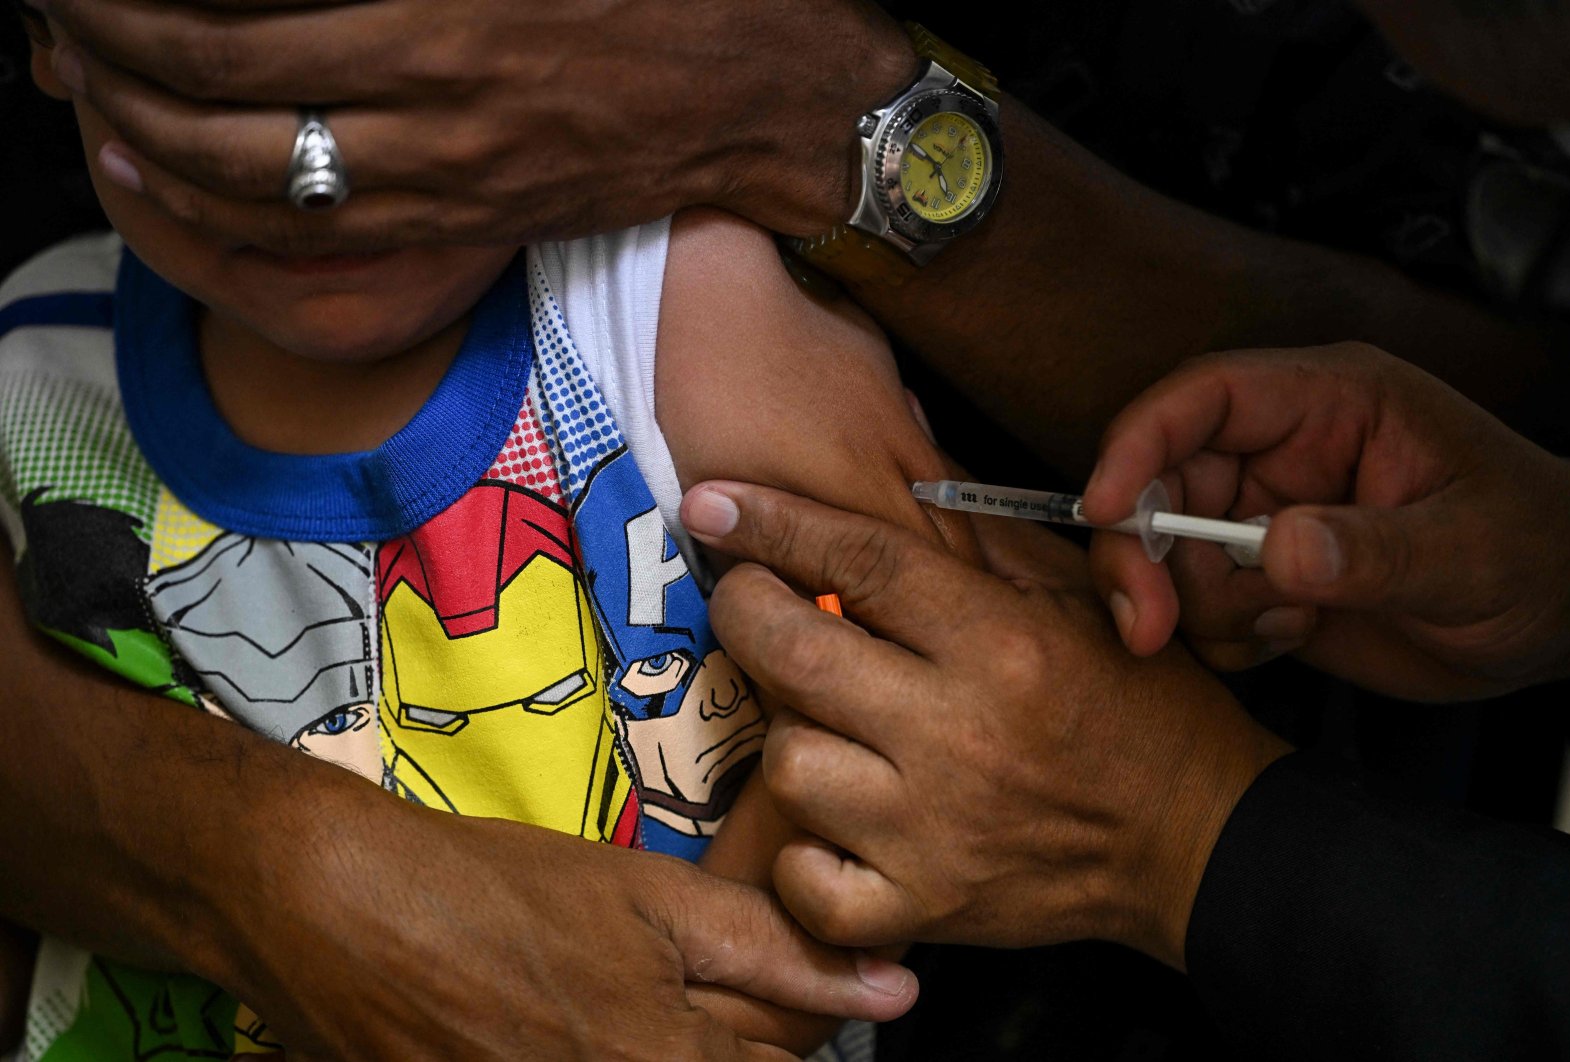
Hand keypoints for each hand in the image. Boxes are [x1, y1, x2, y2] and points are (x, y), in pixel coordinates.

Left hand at [34, 0, 914, 254]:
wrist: (773, 92)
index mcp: (445, 12)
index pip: (227, 26)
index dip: (125, 10)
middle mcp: (436, 108)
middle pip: (220, 110)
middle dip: (114, 70)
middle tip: (68, 29)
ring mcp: (455, 178)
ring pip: (261, 188)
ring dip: (156, 149)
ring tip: (97, 103)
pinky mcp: (476, 215)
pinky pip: (325, 235)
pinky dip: (230, 212)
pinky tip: (179, 175)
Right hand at [212, 782, 916, 1060]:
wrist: (340, 913)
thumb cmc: (497, 892)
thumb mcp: (648, 899)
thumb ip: (775, 951)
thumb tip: (898, 988)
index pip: (797, 1058)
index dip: (804, 1005)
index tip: (780, 972)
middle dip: (747, 1029)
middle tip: (683, 972)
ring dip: (686, 1038)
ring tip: (627, 991)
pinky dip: (625, 1045)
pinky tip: (583, 1011)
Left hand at [679, 480, 1287, 968]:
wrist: (1195, 839)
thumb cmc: (1137, 707)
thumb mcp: (1081, 601)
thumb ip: (982, 547)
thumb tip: (887, 490)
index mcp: (999, 644)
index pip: (861, 564)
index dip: (773, 524)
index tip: (712, 505)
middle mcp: (957, 734)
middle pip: (792, 656)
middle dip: (744, 611)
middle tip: (749, 599)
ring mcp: (933, 832)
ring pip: (788, 765)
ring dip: (790, 733)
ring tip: (822, 721)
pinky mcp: (927, 907)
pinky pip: (809, 885)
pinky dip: (802, 856)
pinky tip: (830, 826)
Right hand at [1081, 341, 1569, 699]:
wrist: (1559, 616)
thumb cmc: (1540, 551)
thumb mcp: (1473, 550)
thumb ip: (1376, 549)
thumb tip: (1280, 550)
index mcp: (1331, 404)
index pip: (1203, 398)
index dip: (1138, 444)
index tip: (1103, 509)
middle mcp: (1283, 454)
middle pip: (1157, 483)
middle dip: (1141, 556)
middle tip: (1151, 626)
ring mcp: (1266, 518)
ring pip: (1166, 556)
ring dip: (1197, 608)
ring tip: (1286, 626)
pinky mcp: (1262, 578)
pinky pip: (1196, 609)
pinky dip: (1222, 639)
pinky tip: (1292, 637)